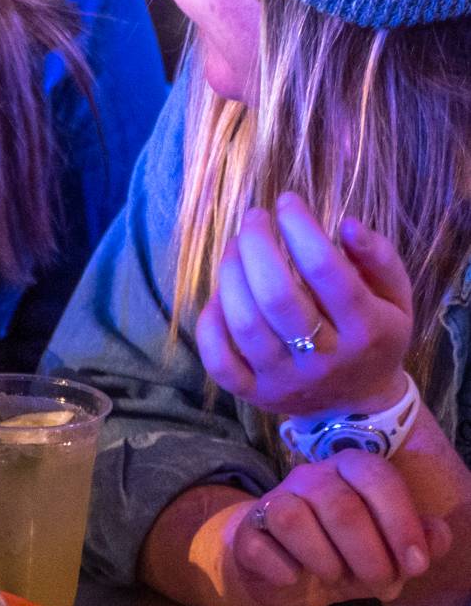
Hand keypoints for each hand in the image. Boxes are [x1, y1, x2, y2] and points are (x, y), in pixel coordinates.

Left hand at [194, 194, 413, 419]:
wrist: (359, 403)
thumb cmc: (373, 334)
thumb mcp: (395, 296)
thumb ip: (379, 257)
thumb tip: (348, 224)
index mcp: (366, 330)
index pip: (326, 271)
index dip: (300, 228)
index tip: (287, 201)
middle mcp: (325, 359)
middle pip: (277, 296)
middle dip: (257, 245)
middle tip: (254, 218)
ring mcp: (286, 380)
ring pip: (244, 323)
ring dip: (230, 274)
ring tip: (236, 246)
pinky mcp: (255, 394)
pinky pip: (219, 361)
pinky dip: (210, 322)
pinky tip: (219, 295)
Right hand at [227, 454, 451, 605]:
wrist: (285, 573)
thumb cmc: (344, 556)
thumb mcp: (388, 554)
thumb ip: (419, 542)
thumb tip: (438, 535)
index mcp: (349, 472)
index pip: (376, 475)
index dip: (401, 521)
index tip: (417, 565)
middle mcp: (309, 477)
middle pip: (340, 504)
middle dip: (369, 556)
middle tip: (380, 585)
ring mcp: (272, 500)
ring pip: (293, 517)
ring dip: (325, 560)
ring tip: (335, 577)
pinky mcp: (247, 531)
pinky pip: (261, 545)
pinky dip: (284, 569)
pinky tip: (295, 577)